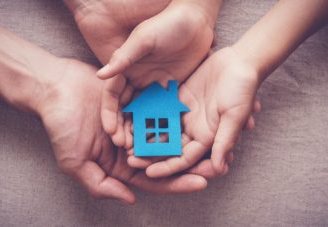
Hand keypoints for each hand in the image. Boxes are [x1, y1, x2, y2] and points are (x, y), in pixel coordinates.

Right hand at [38, 59, 207, 203]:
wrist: (55, 88)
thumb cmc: (62, 126)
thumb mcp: (75, 161)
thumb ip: (101, 184)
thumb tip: (129, 199)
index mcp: (120, 165)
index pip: (153, 178)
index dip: (177, 182)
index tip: (202, 182)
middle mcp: (131, 146)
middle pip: (166, 158)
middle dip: (191, 163)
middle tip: (218, 163)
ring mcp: (136, 124)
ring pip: (168, 135)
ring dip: (189, 139)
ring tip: (214, 141)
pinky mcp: (137, 102)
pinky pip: (160, 110)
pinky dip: (176, 115)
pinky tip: (196, 116)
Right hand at [64, 0, 218, 146]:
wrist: (195, 20)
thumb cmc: (166, 24)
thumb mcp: (143, 39)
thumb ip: (123, 58)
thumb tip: (100, 75)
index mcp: (126, 69)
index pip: (112, 96)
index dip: (109, 114)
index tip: (111, 131)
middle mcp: (137, 81)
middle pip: (127, 109)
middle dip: (124, 128)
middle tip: (125, 146)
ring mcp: (154, 88)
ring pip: (144, 114)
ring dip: (141, 131)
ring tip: (141, 149)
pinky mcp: (171, 92)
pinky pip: (164, 111)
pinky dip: (161, 125)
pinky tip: (162, 139)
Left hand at [128, 47, 260, 177]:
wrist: (239, 62)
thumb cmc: (243, 89)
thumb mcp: (234, 115)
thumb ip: (225, 140)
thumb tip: (218, 168)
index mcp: (207, 137)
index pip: (184, 158)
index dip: (167, 167)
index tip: (148, 173)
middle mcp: (194, 129)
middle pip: (169, 147)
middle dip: (151, 154)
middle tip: (130, 159)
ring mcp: (185, 114)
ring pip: (162, 129)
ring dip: (146, 136)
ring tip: (126, 141)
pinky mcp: (178, 98)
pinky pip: (161, 109)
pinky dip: (148, 114)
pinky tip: (132, 117)